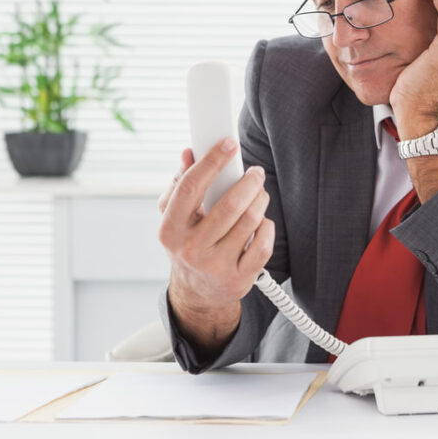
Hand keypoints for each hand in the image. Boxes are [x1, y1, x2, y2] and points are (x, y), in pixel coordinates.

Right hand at [158, 138, 274, 324]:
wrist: (197, 294)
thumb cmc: (188, 245)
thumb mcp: (176, 218)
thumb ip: (180, 184)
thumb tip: (189, 153)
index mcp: (170, 230)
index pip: (190, 188)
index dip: (212, 161)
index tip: (229, 144)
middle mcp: (191, 249)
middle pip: (229, 205)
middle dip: (249, 182)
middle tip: (256, 173)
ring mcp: (216, 266)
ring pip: (250, 222)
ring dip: (260, 200)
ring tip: (259, 194)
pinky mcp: (239, 278)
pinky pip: (263, 244)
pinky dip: (267, 226)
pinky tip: (261, 222)